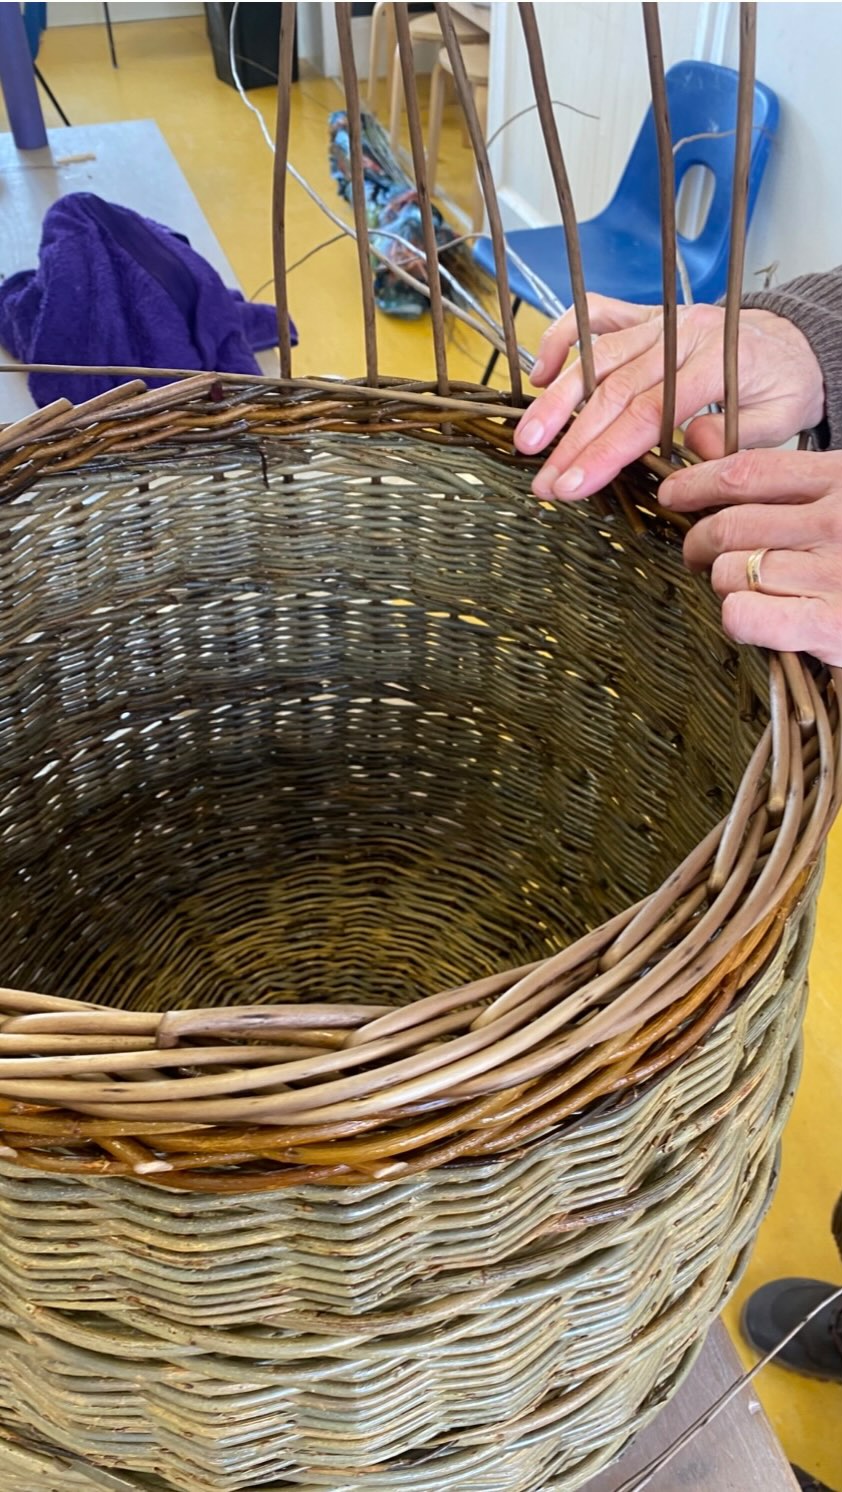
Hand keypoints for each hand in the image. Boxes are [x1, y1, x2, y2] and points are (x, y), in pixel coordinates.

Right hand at [514, 295, 825, 501]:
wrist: (793, 342)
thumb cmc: (783, 385)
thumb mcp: (781, 418)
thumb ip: (737, 437)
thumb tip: (691, 446)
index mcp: (716, 360)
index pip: (649, 412)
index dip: (606, 451)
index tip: (573, 485)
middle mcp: (680, 333)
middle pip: (613, 390)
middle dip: (572, 441)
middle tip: (544, 483)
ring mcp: (658, 321)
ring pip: (595, 357)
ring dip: (556, 402)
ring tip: (528, 441)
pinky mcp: (643, 317)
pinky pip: (595, 315)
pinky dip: (562, 339)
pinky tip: (540, 375)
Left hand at [660, 447, 841, 666]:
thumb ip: (802, 482)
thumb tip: (708, 444)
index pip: (749, 471)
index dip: (697, 481)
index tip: (674, 493)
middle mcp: (838, 519)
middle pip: (728, 524)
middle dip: (697, 543)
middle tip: (697, 558)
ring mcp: (834, 572)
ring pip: (729, 571)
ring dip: (722, 584)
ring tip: (740, 592)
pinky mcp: (831, 625)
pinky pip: (745, 614)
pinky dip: (737, 618)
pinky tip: (755, 619)